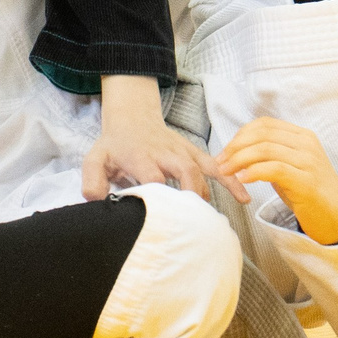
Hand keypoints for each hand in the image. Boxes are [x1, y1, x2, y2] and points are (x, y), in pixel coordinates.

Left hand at [82, 74, 244, 202]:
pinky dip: (232, 180)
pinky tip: (244, 197)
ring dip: (211, 191)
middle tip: (194, 219)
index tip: (164, 215)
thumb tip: (96, 202)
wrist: (132, 118)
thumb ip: (92, 180)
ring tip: (216, 218)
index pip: (153, 174)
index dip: (159, 191)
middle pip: (185, 170)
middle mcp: (166, 153)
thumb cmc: (115, 145)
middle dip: (191, 191)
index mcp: (142, 156)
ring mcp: (183, 152)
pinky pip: (217, 166)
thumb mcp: (95, 159)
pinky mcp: (194, 154)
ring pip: (203, 168)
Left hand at [217, 116, 337, 246]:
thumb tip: (240, 149)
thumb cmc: (310, 193)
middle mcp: (307, 144)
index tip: (226, 150)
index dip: (241, 134)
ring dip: (239, 160)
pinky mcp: (306, 182)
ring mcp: (309, 162)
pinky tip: (241, 179)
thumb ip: (272, 154)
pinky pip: (274, 169)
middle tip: (220, 161)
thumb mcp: (291, 167)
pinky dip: (253, 172)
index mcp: (303, 136)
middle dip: (235, 146)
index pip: (265, 125)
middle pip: (262, 135)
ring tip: (226, 171)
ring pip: (265, 149)